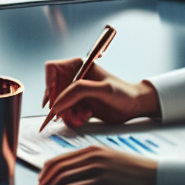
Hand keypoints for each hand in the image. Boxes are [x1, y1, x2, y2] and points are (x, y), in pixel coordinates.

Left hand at [33, 147, 155, 184]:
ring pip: (61, 178)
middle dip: (43, 181)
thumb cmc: (138, 174)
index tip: (41, 181)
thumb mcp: (112, 162)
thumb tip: (78, 177)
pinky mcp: (100, 183)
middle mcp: (91, 156)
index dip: (47, 171)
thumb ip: (94, 165)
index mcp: (92, 150)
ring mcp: (95, 168)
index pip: (61, 158)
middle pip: (57, 168)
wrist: (159, 178)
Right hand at [43, 58, 159, 128]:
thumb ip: (79, 91)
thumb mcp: (103, 89)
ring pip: (58, 104)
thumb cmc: (123, 93)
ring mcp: (75, 92)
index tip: (53, 98)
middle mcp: (74, 78)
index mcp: (78, 66)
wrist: (135, 106)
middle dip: (59, 104)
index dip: (49, 83)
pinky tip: (85, 117)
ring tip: (83, 116)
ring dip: (67, 113)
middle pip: (53, 90)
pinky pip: (66, 113)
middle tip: (67, 113)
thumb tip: (58, 103)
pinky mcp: (78, 105)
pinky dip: (73, 118)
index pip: (52, 69)